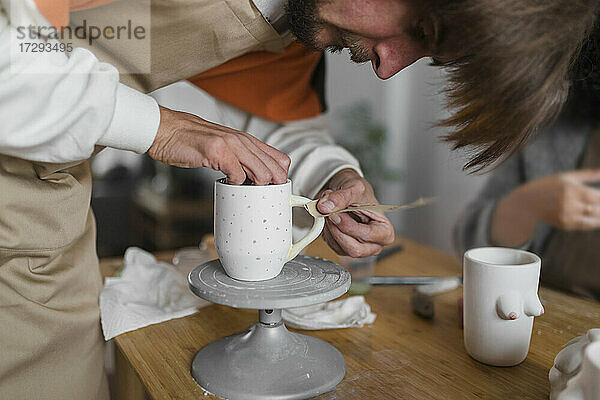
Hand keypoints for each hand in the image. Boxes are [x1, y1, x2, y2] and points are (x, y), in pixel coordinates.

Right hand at [147, 107, 290, 184]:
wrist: (165, 130)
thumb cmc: (191, 141)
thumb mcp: (223, 147)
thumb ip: (241, 159)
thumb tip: (257, 178)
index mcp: (247, 140)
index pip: (281, 160)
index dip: (282, 178)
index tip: (274, 190)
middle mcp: (242, 140)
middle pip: (275, 169)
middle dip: (272, 188)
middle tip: (260, 196)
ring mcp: (231, 144)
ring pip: (261, 173)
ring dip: (256, 187)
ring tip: (244, 191)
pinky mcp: (218, 151)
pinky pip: (238, 175)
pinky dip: (235, 184)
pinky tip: (226, 182)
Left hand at [316, 169, 394, 256]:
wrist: (347, 193)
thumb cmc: (359, 193)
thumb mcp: (354, 187)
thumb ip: (341, 196)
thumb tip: (325, 208)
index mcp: (385, 231)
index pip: (367, 236)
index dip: (349, 226)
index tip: (336, 214)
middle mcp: (374, 244)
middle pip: (354, 249)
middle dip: (337, 230)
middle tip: (329, 213)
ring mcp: (358, 248)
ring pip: (339, 248)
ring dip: (329, 228)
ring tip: (330, 210)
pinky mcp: (343, 248)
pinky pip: (331, 245)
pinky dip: (325, 230)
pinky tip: (328, 218)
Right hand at [531, 169, 599, 229]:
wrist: (528, 203)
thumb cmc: (549, 186)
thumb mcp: (566, 177)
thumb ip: (587, 174)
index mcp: (571, 189)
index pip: (597, 196)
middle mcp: (569, 204)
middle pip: (597, 209)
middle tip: (599, 203)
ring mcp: (567, 215)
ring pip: (594, 220)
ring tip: (598, 210)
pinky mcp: (565, 224)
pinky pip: (585, 225)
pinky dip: (593, 222)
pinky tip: (595, 218)